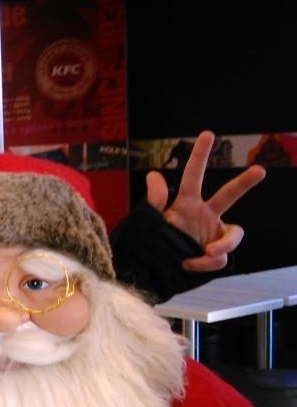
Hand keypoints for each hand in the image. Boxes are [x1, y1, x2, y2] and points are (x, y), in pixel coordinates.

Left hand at [145, 130, 265, 271]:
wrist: (150, 271)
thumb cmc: (146, 244)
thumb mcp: (146, 222)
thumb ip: (154, 201)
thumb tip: (153, 175)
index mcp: (186, 203)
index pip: (194, 175)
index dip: (200, 155)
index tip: (207, 134)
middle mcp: (204, 215)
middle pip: (229, 195)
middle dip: (244, 182)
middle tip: (259, 169)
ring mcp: (212, 234)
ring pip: (235, 234)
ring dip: (225, 244)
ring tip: (208, 251)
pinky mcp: (215, 254)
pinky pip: (220, 257)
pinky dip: (205, 262)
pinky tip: (188, 263)